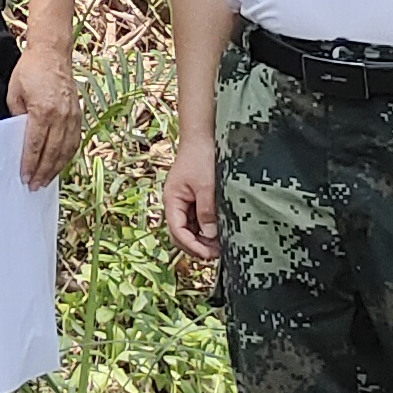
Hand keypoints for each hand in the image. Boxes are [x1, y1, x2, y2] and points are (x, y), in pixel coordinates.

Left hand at [9, 40, 80, 188]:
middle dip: (42, 172)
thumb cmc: (30, 70)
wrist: (52, 54)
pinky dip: (67, 156)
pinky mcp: (78, 115)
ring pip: (66, 150)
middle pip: (52, 152)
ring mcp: (72, 116)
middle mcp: (61, 116)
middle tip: (34, 186)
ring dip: (56, 168)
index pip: (35, 145)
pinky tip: (60, 164)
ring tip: (46, 180)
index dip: (30, 164)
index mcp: (43, 110)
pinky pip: (74, 141)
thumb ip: (17, 116)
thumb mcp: (14, 93)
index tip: (24, 177)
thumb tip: (19, 137)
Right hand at [161, 132, 223, 268]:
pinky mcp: (195, 199)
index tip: (208, 255)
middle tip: (217, 255)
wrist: (203, 137)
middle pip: (181, 233)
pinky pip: (198, 220)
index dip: (192, 246)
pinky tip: (220, 233)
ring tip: (221, 247)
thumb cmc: (201, 157)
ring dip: (202, 239)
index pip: (177, 230)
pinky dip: (206, 229)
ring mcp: (185, 202)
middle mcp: (175, 203)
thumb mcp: (206, 186)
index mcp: (172, 200)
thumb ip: (207, 212)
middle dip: (196, 246)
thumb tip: (210, 235)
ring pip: (190, 229)